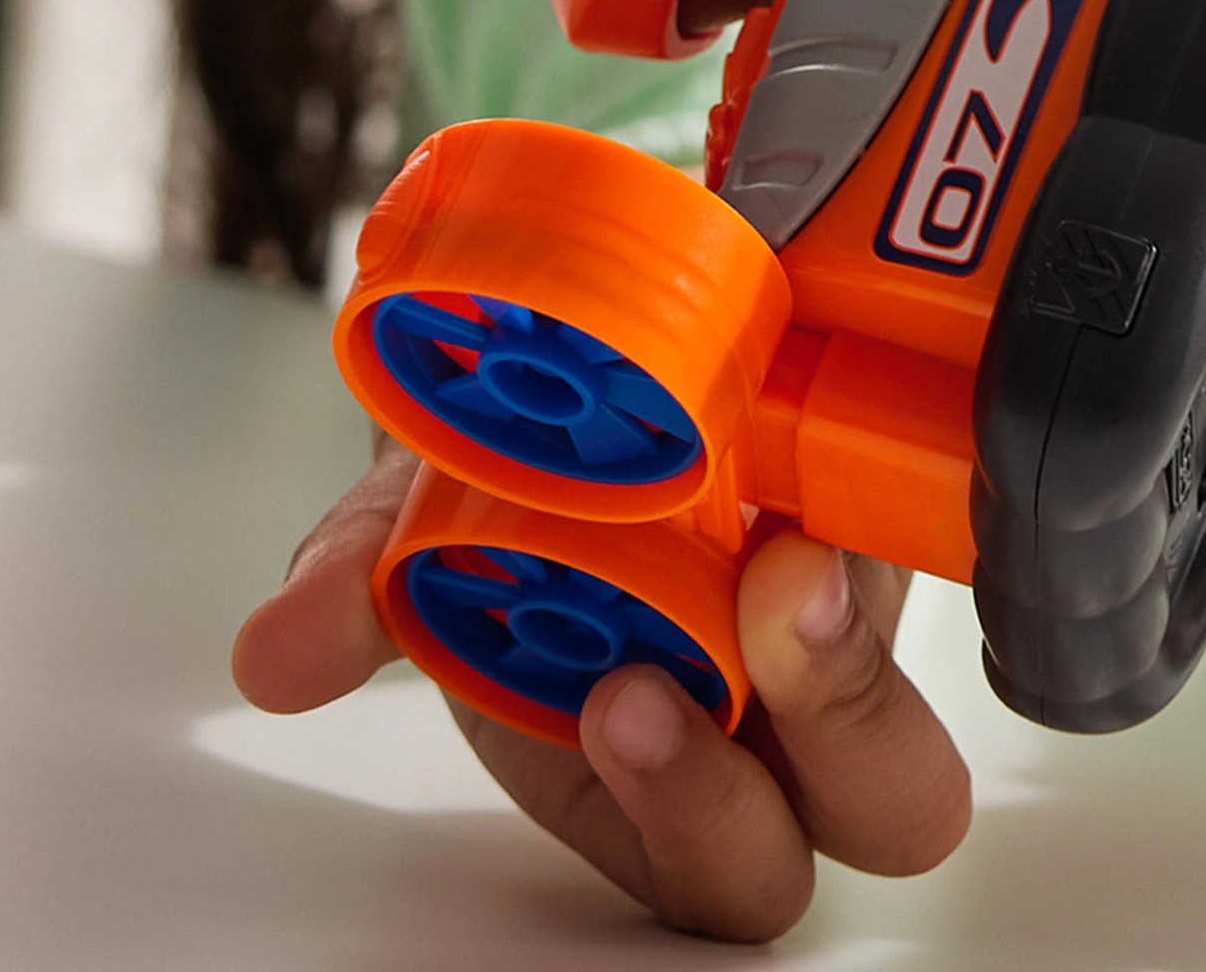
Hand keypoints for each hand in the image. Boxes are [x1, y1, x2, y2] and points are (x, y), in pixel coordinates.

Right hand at [233, 438, 971, 939]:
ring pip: (923, 682)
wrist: (581, 341)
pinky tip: (827, 420)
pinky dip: (893, 502)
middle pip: (867, 815)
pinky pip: (934, 544)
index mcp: (650, 750)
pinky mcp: (895, 512)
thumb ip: (358, 586)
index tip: (628, 689)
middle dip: (823, 730)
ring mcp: (847, 600)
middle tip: (761, 601)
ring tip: (793, 547)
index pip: (719, 864)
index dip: (698, 809)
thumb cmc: (508, 467)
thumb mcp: (421, 514)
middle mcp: (772, 697)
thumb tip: (271, 659)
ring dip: (861, 646)